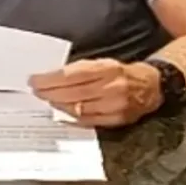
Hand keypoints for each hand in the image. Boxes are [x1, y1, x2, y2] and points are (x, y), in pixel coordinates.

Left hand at [29, 59, 162, 127]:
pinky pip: (88, 121)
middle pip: (72, 93)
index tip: (34, 80)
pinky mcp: (116, 120)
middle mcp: (111, 87)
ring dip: (58, 106)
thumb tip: (52, 78)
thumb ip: (80, 70)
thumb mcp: (103, 63)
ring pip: (78, 108)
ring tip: (46, 101)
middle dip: (49, 93)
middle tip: (36, 92)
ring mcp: (114, 106)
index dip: (50, 79)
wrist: (151, 87)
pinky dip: (72, 117)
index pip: (71, 75)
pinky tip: (61, 113)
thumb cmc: (121, 73)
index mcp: (106, 69)